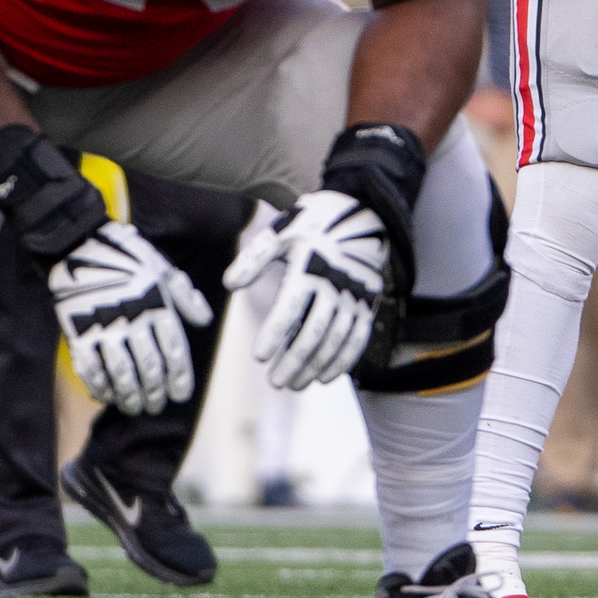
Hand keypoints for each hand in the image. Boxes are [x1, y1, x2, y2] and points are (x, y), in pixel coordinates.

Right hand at [47, 216, 211, 414]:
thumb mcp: (160, 268)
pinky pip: (90, 368)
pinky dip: (99, 386)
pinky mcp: (77, 332)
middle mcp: (133, 319)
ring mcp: (104, 327)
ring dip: (129, 396)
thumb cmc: (125, 256)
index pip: (174, 350)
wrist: (77, 244)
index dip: (179, 377)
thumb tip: (204, 319)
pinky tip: (105, 396)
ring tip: (134, 407)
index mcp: (156, 304)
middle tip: (156, 406)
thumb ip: (183, 296)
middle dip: (155, 393)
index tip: (181, 395)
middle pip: (149, 368)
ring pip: (122, 373)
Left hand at [229, 190, 395, 390]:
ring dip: (315, 366)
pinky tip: (326, 377)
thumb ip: (255, 258)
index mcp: (310, 267)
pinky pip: (358, 338)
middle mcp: (334, 285)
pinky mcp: (367, 303)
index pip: (290, 308)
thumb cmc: (314, 224)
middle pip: (314, 332)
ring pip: (335, 340)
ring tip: (295, 384)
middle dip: (294, 360)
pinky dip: (344, 360)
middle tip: (275, 382)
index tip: (259, 356)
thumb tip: (230, 284)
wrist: (363, 213)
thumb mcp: (282, 231)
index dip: (275, 333)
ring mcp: (354, 296)